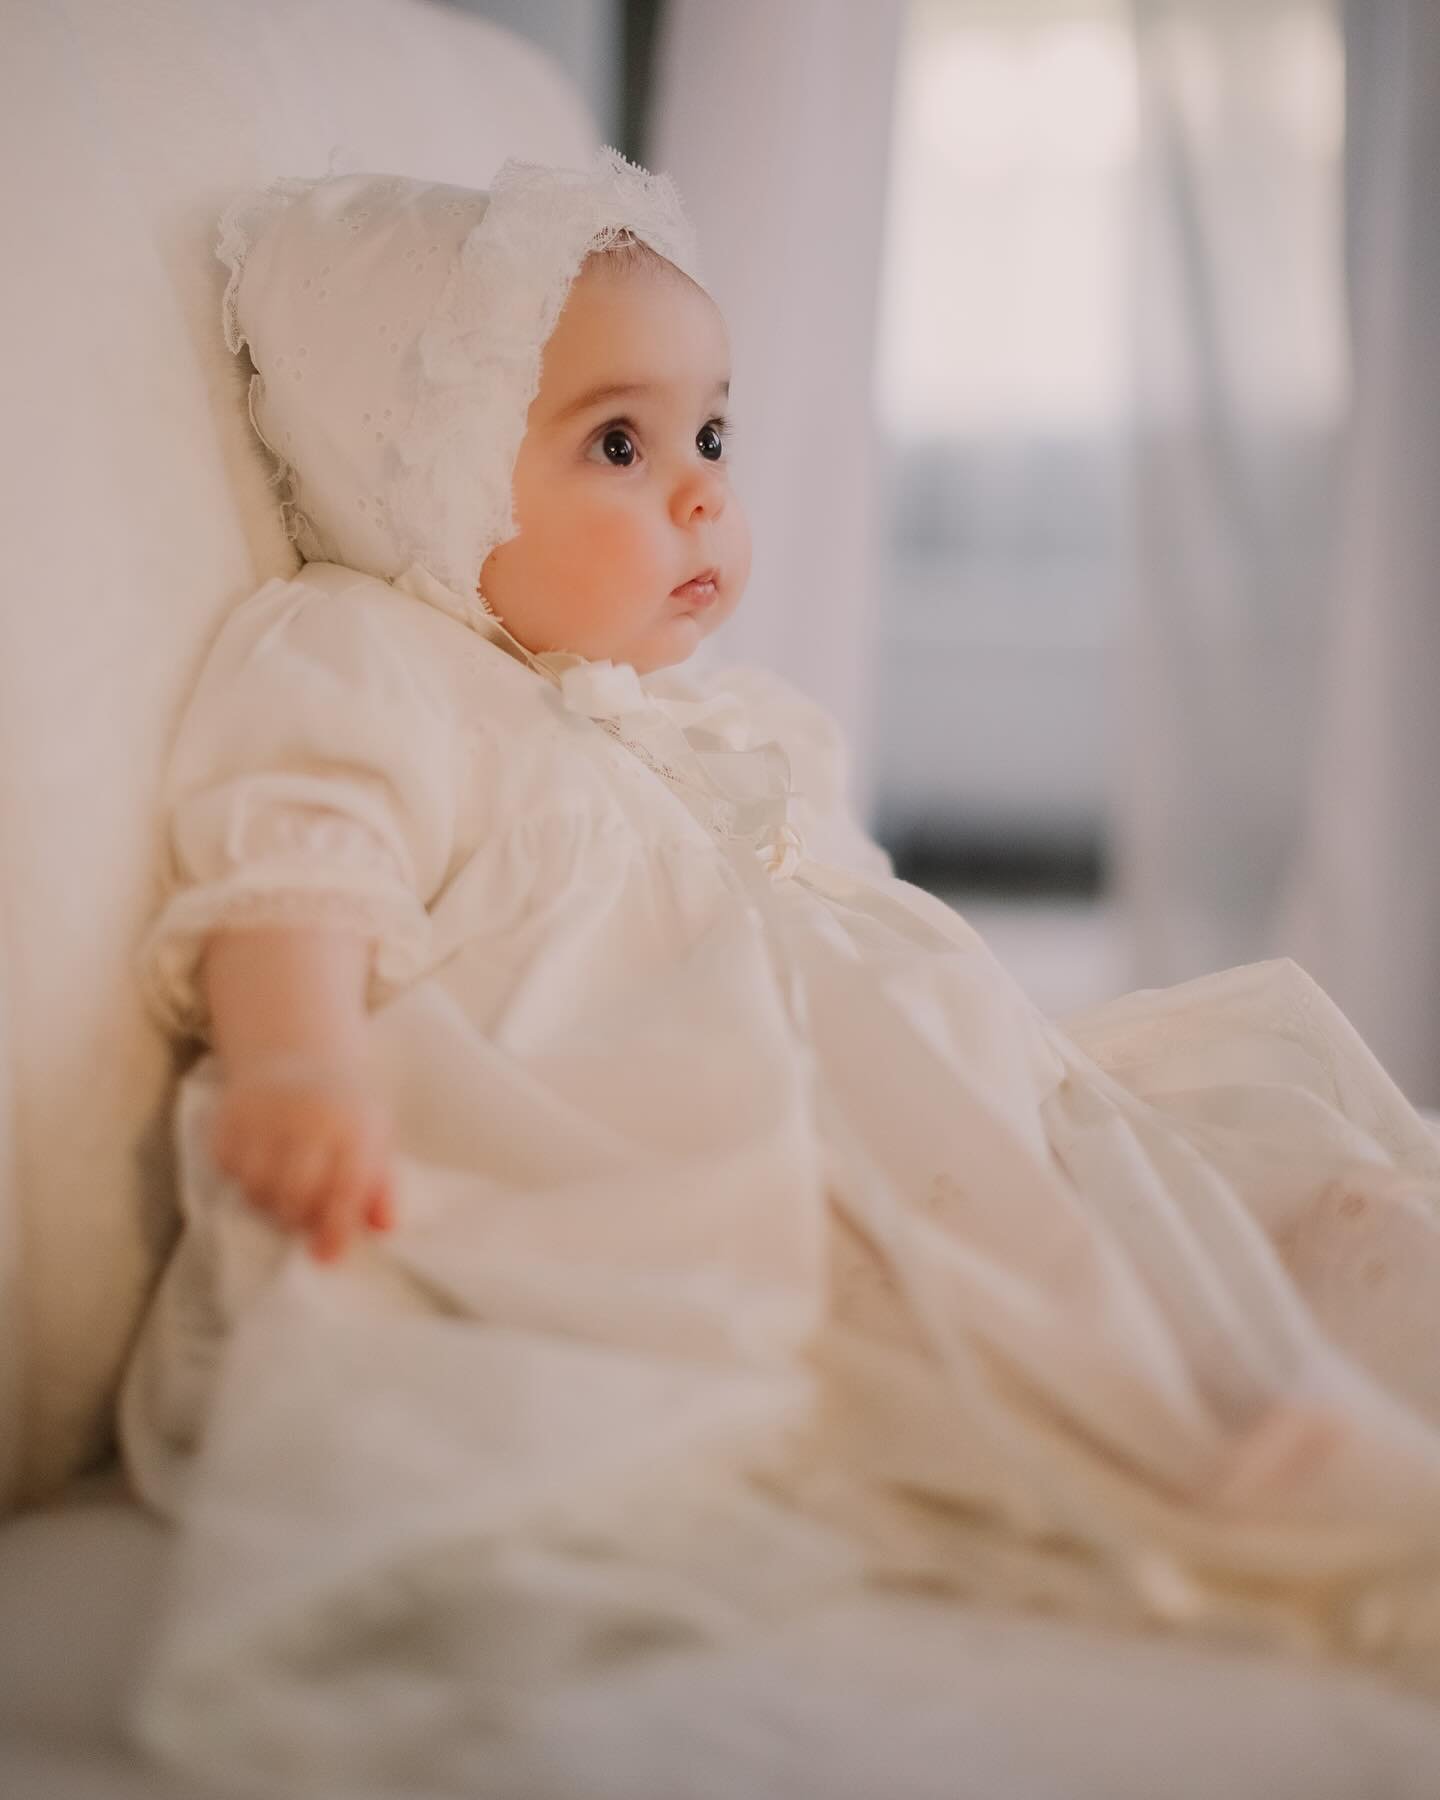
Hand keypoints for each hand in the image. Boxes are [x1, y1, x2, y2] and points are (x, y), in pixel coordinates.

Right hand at [210, 1055, 394, 1262]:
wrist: (297, 1050)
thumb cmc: (344, 1108)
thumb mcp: (375, 1138)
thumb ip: (381, 1185)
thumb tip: (384, 1227)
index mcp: (354, 1124)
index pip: (345, 1187)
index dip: (336, 1227)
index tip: (328, 1256)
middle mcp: (308, 1116)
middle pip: (295, 1195)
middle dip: (300, 1218)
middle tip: (306, 1216)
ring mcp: (263, 1114)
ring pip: (256, 1189)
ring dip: (269, 1202)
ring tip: (284, 1187)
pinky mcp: (228, 1116)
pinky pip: (228, 1170)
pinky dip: (242, 1177)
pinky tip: (259, 1161)